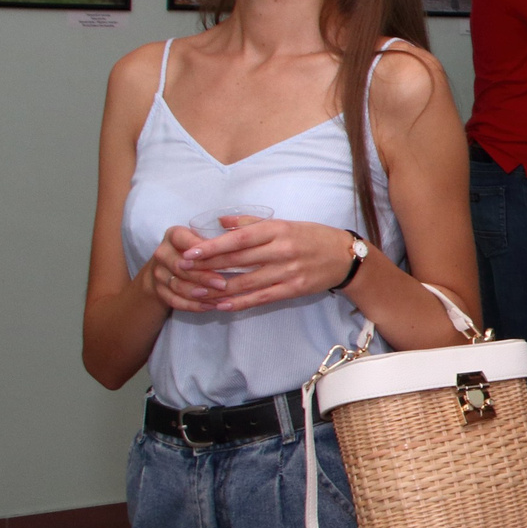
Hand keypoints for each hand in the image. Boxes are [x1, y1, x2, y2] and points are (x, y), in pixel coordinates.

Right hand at [140, 223, 228, 312]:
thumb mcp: (202, 238)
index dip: (203, 253)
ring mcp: (158, 273)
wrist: (167, 266)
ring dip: (200, 295)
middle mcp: (163, 253)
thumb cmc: (194, 248)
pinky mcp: (158, 290)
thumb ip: (216, 239)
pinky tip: (210, 306)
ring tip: (221, 299)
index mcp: (174, 235)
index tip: (221, 261)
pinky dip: (193, 305)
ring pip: (178, 286)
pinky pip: (175, 301)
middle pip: (181, 267)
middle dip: (203, 277)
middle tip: (223, 285)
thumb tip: (240, 240)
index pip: (187, 242)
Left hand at [168, 217, 358, 311]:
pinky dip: (239, 302)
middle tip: (182, 271)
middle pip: (238, 261)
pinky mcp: (292, 290)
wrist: (344, 257)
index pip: (238, 239)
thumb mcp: (284, 223)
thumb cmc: (311, 237)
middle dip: (207, 267)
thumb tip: (220, 223)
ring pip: (246, 282)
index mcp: (277, 230)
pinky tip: (221, 304)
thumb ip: (251, 222)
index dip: (212, 247)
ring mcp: (287, 272)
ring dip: (218, 288)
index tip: (190, 252)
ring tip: (195, 290)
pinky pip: (260, 298)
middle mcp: (281, 250)